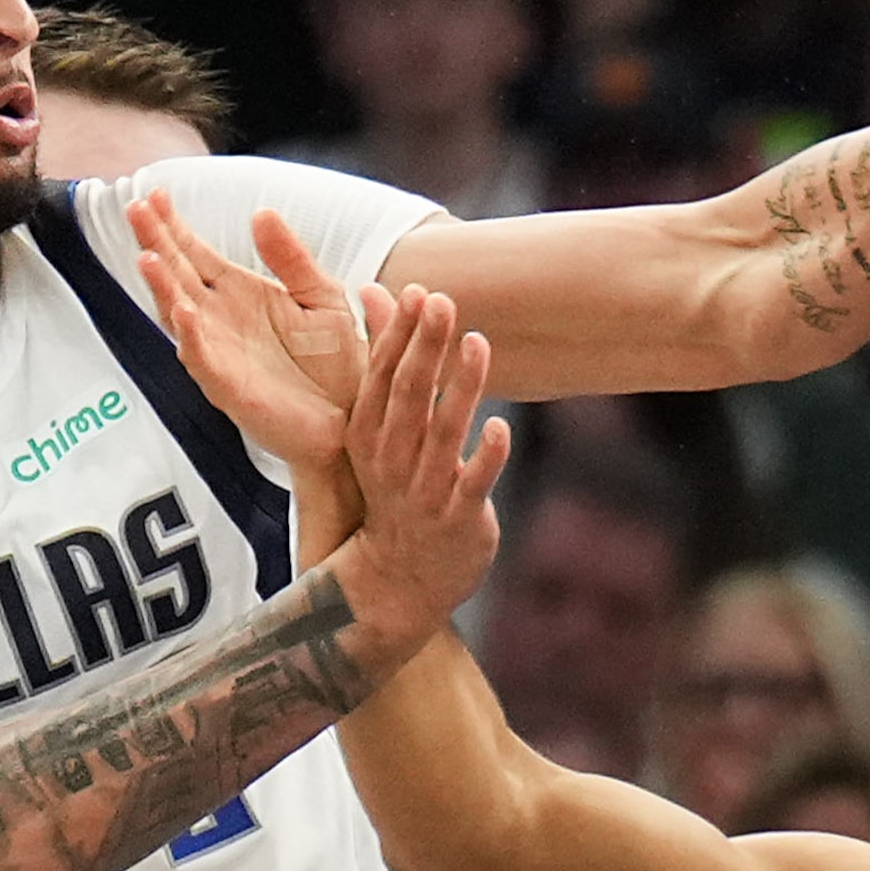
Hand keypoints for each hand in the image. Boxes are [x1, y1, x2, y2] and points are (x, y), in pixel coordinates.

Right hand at [131, 192, 363, 471]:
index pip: (194, 252)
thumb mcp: (319, 295)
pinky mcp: (229, 387)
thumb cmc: (335, 361)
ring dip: (162, 287)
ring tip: (148, 257)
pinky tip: (183, 312)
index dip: (172, 224)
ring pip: (178, 315)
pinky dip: (191, 337)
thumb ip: (290, 257)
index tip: (153, 193)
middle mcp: (219, 320)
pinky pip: (203, 360)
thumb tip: (261, 212)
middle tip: (135, 208)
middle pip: (176, 274)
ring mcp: (218, 353)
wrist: (352, 419)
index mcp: (238, 293)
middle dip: (155, 242)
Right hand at [335, 284, 510, 643]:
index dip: (398, 334)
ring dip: (462, 387)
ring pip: (444, 433)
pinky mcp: (459, 518)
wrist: (398, 579)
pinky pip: (474, 484)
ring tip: (478, 343)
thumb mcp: (376, 428)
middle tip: (443, 303)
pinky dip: (487, 455)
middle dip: (425, 348)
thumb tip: (372, 291)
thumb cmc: (393, 488)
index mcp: (368, 435)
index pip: (380, 377)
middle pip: (408, 397)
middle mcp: (391, 461)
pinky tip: (501, 425)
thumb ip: (381, 359)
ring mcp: (424, 491)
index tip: (417, 292)